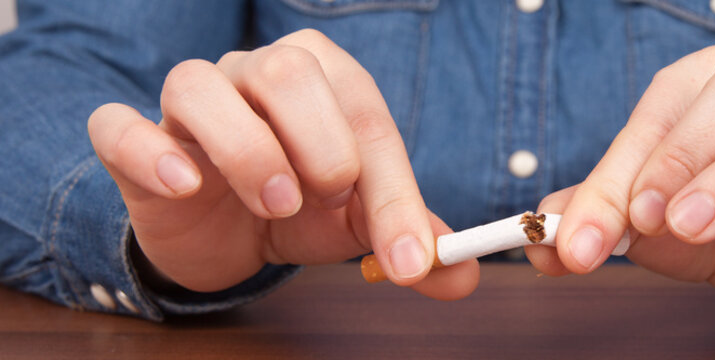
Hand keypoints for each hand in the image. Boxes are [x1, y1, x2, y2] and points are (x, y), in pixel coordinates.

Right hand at [88, 29, 476, 299]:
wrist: (223, 233)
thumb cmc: (298, 209)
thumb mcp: (356, 224)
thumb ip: (407, 239)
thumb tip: (459, 273)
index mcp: (323, 80)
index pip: (366, 114)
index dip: (393, 189)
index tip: (408, 256)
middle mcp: (255, 74)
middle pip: (289, 69)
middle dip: (321, 140)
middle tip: (331, 198)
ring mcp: (190, 103)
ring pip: (200, 84)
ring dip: (246, 148)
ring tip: (276, 203)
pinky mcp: (133, 141)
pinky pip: (119, 124)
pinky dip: (148, 151)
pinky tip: (185, 185)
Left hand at [525, 43, 714, 321]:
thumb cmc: (704, 225)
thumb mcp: (641, 223)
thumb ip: (592, 221)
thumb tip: (543, 243)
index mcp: (704, 86)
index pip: (660, 113)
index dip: (621, 171)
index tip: (589, 233)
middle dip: (684, 157)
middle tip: (651, 220)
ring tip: (694, 226)